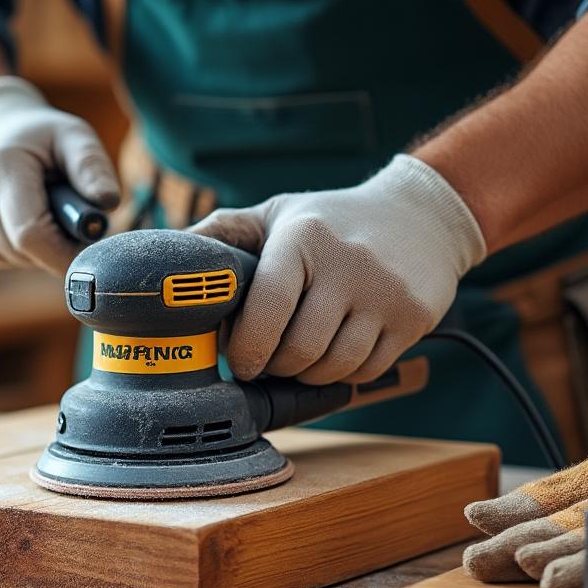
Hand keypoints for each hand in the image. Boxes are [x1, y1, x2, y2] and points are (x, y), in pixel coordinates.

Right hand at [0, 76, 118, 273]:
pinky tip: (20, 218)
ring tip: (44, 211)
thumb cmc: (39, 138)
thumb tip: (108, 202)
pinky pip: (2, 259)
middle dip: (56, 247)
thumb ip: (91, 166)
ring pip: (15, 259)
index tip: (90, 248)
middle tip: (71, 221)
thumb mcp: (72, 136)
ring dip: (40, 248)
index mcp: (0, 167)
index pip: (30, 233)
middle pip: (24, 251)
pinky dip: (21, 248)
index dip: (64, 251)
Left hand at [189, 155, 485, 383]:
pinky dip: (343, 373)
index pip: (266, 310)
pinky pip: (366, 371)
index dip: (245, 348)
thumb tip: (164, 259)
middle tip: (267, 360)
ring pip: (332, 367)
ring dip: (307, 373)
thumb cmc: (333, 220)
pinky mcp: (414, 319)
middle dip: (274, 365)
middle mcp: (348, 264)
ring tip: (298, 355)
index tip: (238, 359)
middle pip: (298, 351)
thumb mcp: (278, 214)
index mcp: (303, 238)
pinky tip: (334, 351)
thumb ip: (222, 235)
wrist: (423, 216)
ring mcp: (386, 294)